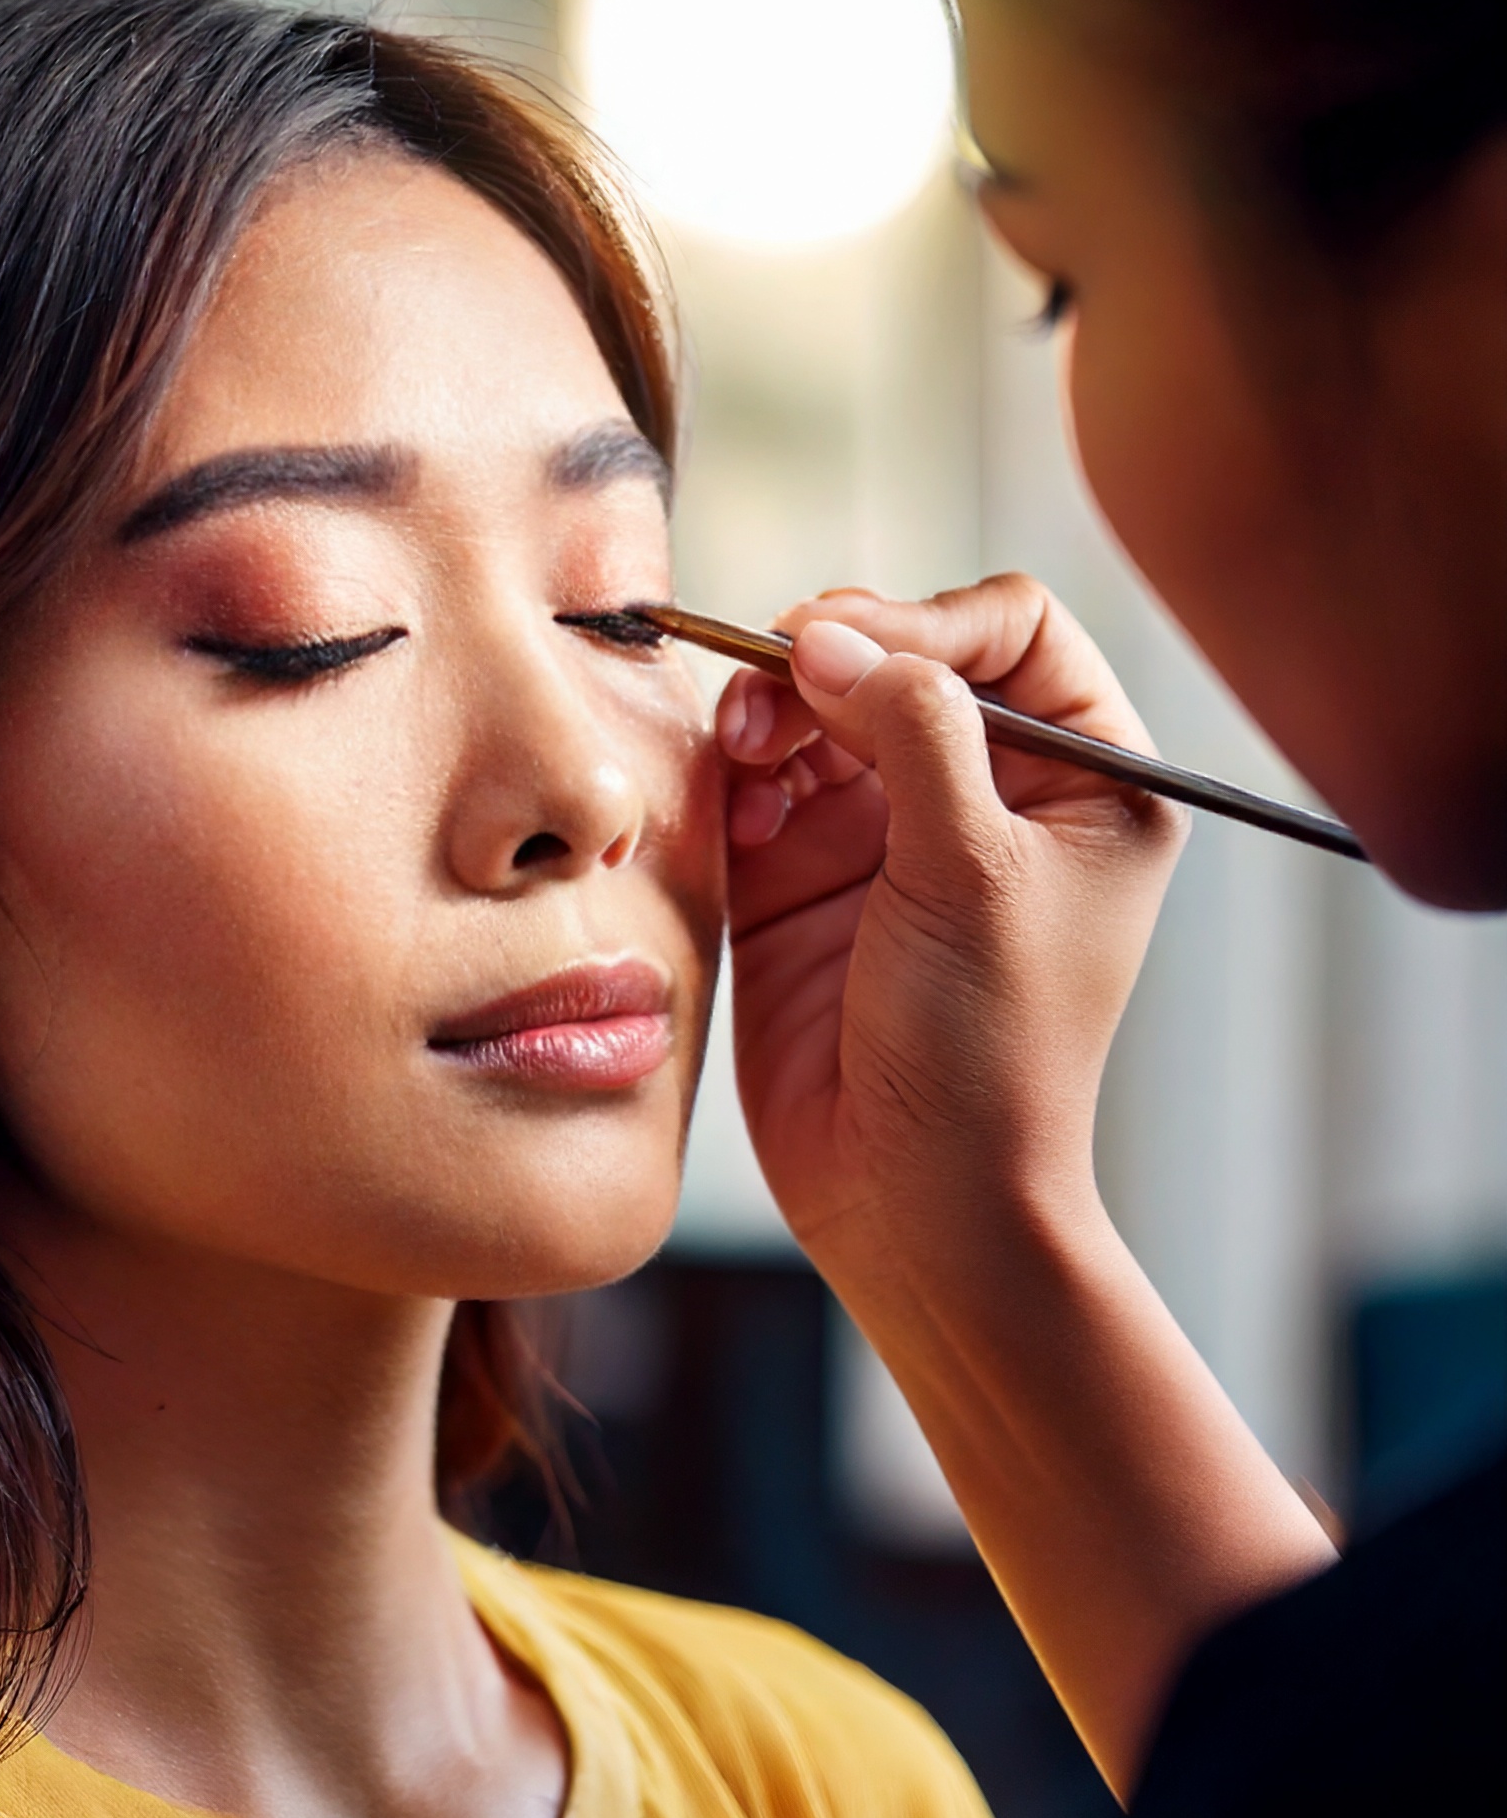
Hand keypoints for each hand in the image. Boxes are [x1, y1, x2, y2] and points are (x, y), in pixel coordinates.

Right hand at [719, 573, 1185, 1288]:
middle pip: (896, 657)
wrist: (911, 1196)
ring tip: (743, 746)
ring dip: (769, 712)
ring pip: (816, 713)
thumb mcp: (975, 871)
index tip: (851, 649)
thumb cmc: (988, 1052)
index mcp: (1082, 779)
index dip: (927, 621)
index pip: (1011, 629)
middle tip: (769, 688)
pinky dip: (736, 779)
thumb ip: (913, 730)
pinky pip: (758, 786)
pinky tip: (737, 817)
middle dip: (829, 658)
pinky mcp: (803, 879)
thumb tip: (828, 635)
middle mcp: (987, 793)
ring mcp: (888, 834)